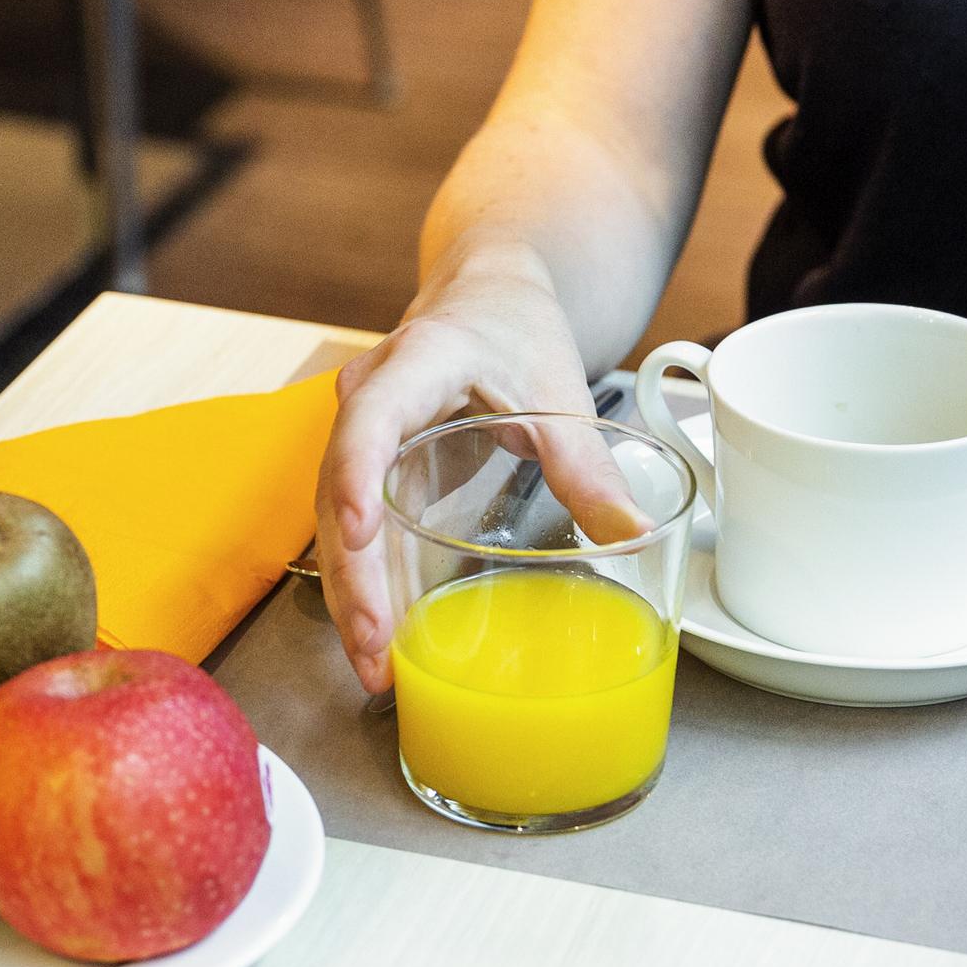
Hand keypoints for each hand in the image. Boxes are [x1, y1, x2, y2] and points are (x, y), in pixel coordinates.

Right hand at [315, 245, 639, 691]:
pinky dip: (362, 585)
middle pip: (339, 491)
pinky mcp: (365, 470)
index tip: (362, 533)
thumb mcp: (560, 393)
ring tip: (376, 668)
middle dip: (354, 576)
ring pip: (334, 521)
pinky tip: (379, 642)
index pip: (371, 418)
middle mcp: (369, 398)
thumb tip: (631, 535)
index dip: (358, 475)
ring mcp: (358, 436)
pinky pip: (351, 531)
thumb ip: (589, 466)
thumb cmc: (518, 333)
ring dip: (351, 595)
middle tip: (376, 647)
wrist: (487, 299)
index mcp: (418, 362)